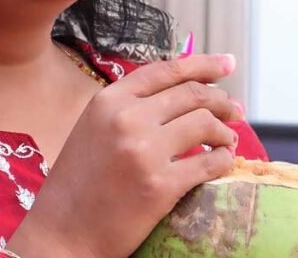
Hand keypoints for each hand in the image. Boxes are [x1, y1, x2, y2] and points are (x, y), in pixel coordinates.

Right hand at [6, 53, 242, 257]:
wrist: (62, 233)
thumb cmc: (76, 184)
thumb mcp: (92, 130)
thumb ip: (126, 108)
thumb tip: (178, 94)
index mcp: (107, 101)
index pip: (166, 70)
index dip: (203, 64)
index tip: (227, 64)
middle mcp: (126, 118)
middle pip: (192, 94)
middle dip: (221, 100)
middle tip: (234, 109)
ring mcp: (144, 151)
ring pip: (205, 123)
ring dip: (225, 130)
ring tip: (228, 139)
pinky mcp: (161, 185)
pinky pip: (209, 162)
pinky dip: (224, 159)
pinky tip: (223, 162)